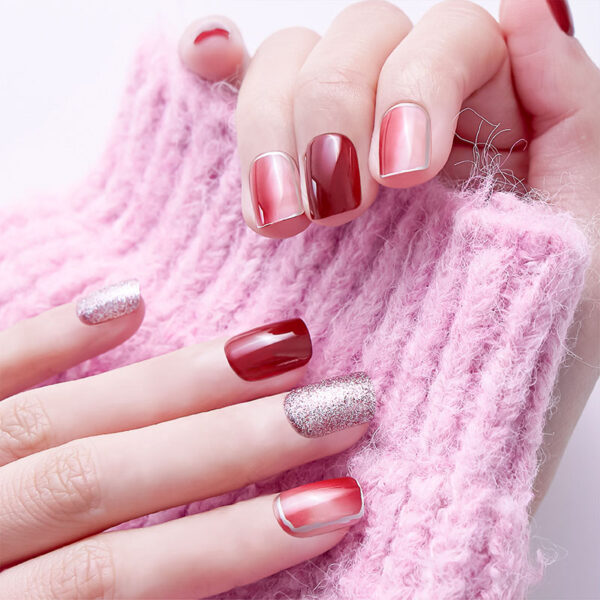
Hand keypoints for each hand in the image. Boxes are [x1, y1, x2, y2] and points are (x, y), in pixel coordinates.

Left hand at [0, 281, 373, 597]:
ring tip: (276, 345)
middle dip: (234, 444)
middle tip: (337, 404)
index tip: (337, 503)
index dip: (235, 543)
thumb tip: (201, 580)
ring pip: (58, 419)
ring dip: (173, 382)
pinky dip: (44, 337)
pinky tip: (127, 302)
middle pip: (105, 479)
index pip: (125, 578)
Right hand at [179, 0, 599, 508]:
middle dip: (332, 114)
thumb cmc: (524, 364)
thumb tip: (530, 5)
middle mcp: (399, 127)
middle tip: (334, 210)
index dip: (417, 84)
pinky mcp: (273, 184)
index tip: (403, 177)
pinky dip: (211, 68)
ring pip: (285, 67)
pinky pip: (230, 95)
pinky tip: (202, 62)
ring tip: (278, 219)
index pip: (447, 37)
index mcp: (484, 129)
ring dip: (267, 121)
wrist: (443, 449)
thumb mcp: (586, 250)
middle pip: (355, 40)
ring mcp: (329, 151)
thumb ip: (577, 122)